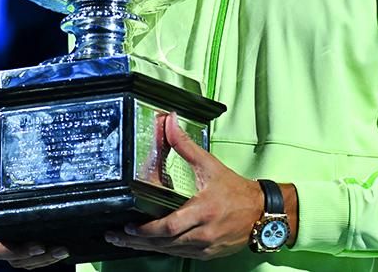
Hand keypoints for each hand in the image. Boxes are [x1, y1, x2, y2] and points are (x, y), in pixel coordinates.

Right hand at [0, 192, 70, 268]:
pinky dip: (51, 257)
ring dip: (49, 259)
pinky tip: (65, 250)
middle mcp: (3, 250)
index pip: (0, 252)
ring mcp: (17, 254)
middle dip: (40, 258)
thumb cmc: (1, 196)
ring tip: (65, 249)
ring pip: (31, 264)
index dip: (18, 252)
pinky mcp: (30, 253)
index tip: (38, 246)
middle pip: (20, 261)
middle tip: (59, 248)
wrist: (14, 196)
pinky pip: (39, 261)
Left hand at [103, 113, 264, 259]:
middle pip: (163, 243)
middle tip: (115, 236)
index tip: (128, 225)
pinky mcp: (208, 254)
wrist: (263, 212)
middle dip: (136, 241)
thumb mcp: (210, 165)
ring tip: (125, 241)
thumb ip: (186, 145)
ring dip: (146, 247)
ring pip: (169, 252)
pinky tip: (150, 246)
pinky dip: (164, 250)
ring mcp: (205, 247)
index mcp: (203, 211)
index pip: (169, 227)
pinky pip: (180, 255)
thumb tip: (169, 122)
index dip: (146, 230)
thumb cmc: (237, 190)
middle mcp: (203, 233)